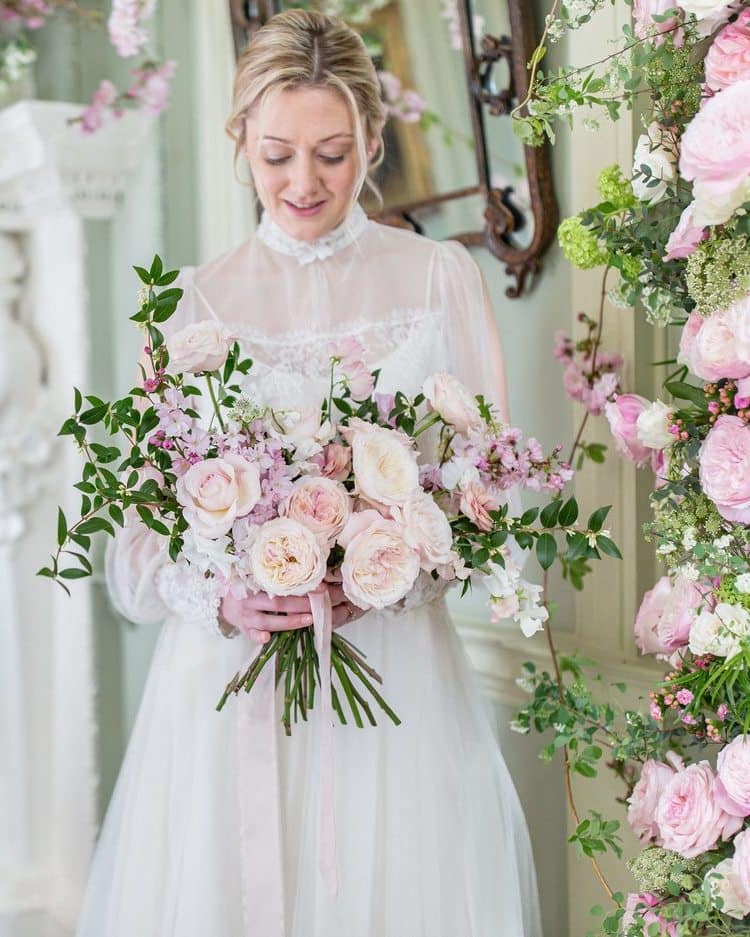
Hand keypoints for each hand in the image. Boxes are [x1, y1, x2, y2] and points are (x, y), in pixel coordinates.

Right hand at [220, 575, 364, 644]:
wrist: (223, 601)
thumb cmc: (247, 586)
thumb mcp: (256, 575)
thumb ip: (275, 576)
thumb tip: (309, 570)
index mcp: (255, 582)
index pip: (279, 584)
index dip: (300, 585)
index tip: (320, 587)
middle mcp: (249, 598)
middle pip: (277, 602)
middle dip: (300, 605)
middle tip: (320, 605)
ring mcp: (245, 615)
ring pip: (267, 620)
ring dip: (289, 621)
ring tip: (308, 620)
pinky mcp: (243, 628)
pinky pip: (250, 634)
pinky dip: (258, 637)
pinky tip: (267, 638)